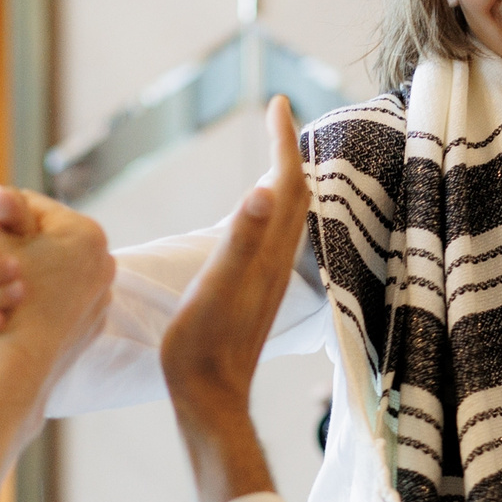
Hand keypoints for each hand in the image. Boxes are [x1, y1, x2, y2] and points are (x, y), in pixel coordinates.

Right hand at [0, 191, 114, 396]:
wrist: (16, 373)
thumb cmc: (0, 296)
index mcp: (85, 235)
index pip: (29, 206)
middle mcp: (102, 266)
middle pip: (40, 242)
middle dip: (8, 245)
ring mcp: (97, 303)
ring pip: (47, 275)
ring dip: (19, 275)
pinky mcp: (86, 333)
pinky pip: (53, 308)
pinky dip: (30, 306)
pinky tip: (6, 313)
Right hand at [161, 98, 304, 501]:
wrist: (210, 398)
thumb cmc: (204, 346)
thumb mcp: (215, 286)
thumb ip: (240, 238)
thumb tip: (265, 189)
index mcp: (268, 252)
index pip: (287, 182)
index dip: (284, 140)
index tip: (278, 102)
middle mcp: (277, 262)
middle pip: (296, 193)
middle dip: (289, 150)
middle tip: (278, 116)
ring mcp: (268, 279)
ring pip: (291, 217)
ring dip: (287, 179)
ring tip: (277, 155)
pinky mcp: (257, 293)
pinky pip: (277, 237)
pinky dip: (275, 210)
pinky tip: (261, 218)